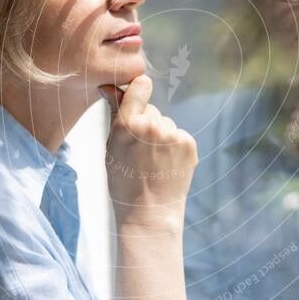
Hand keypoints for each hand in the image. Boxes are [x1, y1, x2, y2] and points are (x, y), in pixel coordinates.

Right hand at [99, 75, 197, 231]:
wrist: (149, 213)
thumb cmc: (123, 182)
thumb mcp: (111, 147)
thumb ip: (116, 114)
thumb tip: (109, 87)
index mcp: (128, 125)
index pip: (140, 86)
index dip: (140, 88)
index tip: (138, 91)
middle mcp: (152, 125)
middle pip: (152, 110)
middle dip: (147, 123)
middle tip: (141, 150)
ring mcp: (173, 135)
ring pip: (166, 124)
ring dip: (161, 136)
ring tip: (153, 162)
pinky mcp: (189, 144)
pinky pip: (179, 135)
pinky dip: (174, 147)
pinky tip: (166, 165)